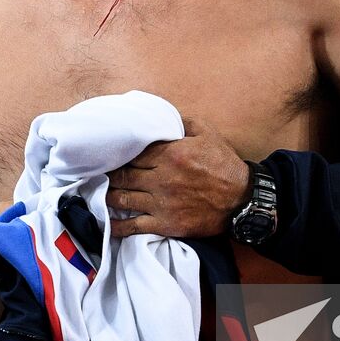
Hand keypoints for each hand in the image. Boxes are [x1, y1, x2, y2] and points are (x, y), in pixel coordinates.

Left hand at [106, 115, 251, 237]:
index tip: (110, 153)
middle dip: (108, 173)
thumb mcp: (207, 133)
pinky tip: (107, 223)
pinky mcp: (165, 224)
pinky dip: (117, 225)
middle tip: (97, 171)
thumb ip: (182, 121)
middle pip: (123, 174)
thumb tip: (162, 115)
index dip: (120, 152)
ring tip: (98, 191)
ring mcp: (162, 203)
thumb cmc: (224, 165)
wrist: (242, 200)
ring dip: (108, 195)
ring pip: (123, 198)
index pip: (134, 152)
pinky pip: (134, 226)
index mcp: (170, 154)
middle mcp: (162, 178)